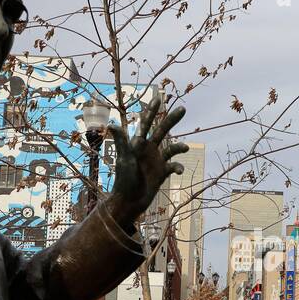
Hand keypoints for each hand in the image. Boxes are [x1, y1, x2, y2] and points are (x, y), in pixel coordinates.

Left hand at [102, 95, 187, 226]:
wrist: (130, 201)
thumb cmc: (124, 180)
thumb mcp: (124, 159)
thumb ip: (121, 142)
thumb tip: (113, 124)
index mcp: (139, 144)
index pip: (146, 123)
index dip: (152, 111)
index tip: (159, 98)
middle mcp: (149, 149)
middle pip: (162, 130)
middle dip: (172, 119)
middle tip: (183, 108)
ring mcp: (157, 160)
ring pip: (172, 147)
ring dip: (180, 146)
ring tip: (185, 147)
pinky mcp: (162, 172)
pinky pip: (174, 165)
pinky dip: (178, 167)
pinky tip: (179, 171)